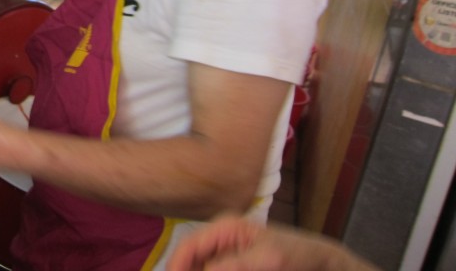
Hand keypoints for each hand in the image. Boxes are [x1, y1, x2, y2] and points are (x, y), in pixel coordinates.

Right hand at [167, 215, 377, 270]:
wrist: (318, 259)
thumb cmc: (295, 254)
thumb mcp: (266, 260)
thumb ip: (233, 265)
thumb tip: (206, 270)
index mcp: (224, 227)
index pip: (189, 246)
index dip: (176, 265)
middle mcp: (219, 236)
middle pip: (190, 258)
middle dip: (185, 269)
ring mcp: (224, 249)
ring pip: (199, 265)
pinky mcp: (231, 262)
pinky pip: (211, 269)